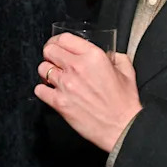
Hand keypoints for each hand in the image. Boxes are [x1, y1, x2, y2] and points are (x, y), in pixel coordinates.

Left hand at [35, 32, 141, 151]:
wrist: (121, 127)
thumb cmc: (124, 103)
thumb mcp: (127, 72)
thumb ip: (116, 57)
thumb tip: (110, 54)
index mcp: (93, 56)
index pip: (64, 38)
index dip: (58, 40)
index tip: (57, 45)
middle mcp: (76, 67)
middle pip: (49, 50)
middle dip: (50, 54)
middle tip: (54, 60)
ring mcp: (65, 85)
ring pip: (42, 68)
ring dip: (47, 71)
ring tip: (54, 77)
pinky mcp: (59, 102)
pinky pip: (39, 90)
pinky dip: (43, 90)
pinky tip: (51, 92)